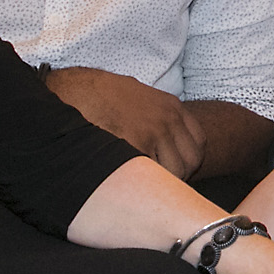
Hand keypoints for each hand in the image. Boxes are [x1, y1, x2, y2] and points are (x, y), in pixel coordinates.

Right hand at [46, 67, 205, 177]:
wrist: (74, 89)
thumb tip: (163, 144)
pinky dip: (146, 182)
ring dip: (162, 182)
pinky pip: (153, 173)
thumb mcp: (138, 96)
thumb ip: (156, 117)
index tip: (176, 170)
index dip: (188, 162)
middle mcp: (167, 119)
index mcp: (171, 106)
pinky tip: (133, 182)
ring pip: (174, 172)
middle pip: (190, 162)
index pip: (198, 143)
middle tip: (158, 183)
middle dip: (177, 176)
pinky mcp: (135, 145)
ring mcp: (153, 132)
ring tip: (144, 184)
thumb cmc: (100, 95)